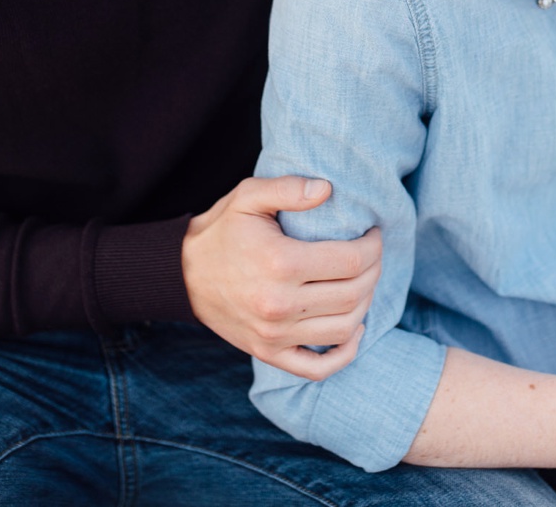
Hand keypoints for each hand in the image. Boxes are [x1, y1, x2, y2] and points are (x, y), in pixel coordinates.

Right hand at [183, 176, 381, 379]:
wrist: (181, 275)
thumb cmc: (221, 231)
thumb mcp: (248, 197)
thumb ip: (288, 189)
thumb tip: (327, 189)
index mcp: (280, 263)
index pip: (352, 261)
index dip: (373, 246)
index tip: (372, 234)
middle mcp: (280, 304)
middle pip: (353, 294)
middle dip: (374, 271)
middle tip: (372, 254)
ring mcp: (275, 334)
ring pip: (344, 328)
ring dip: (365, 304)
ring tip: (362, 282)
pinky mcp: (269, 352)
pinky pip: (318, 367)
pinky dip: (345, 353)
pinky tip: (353, 328)